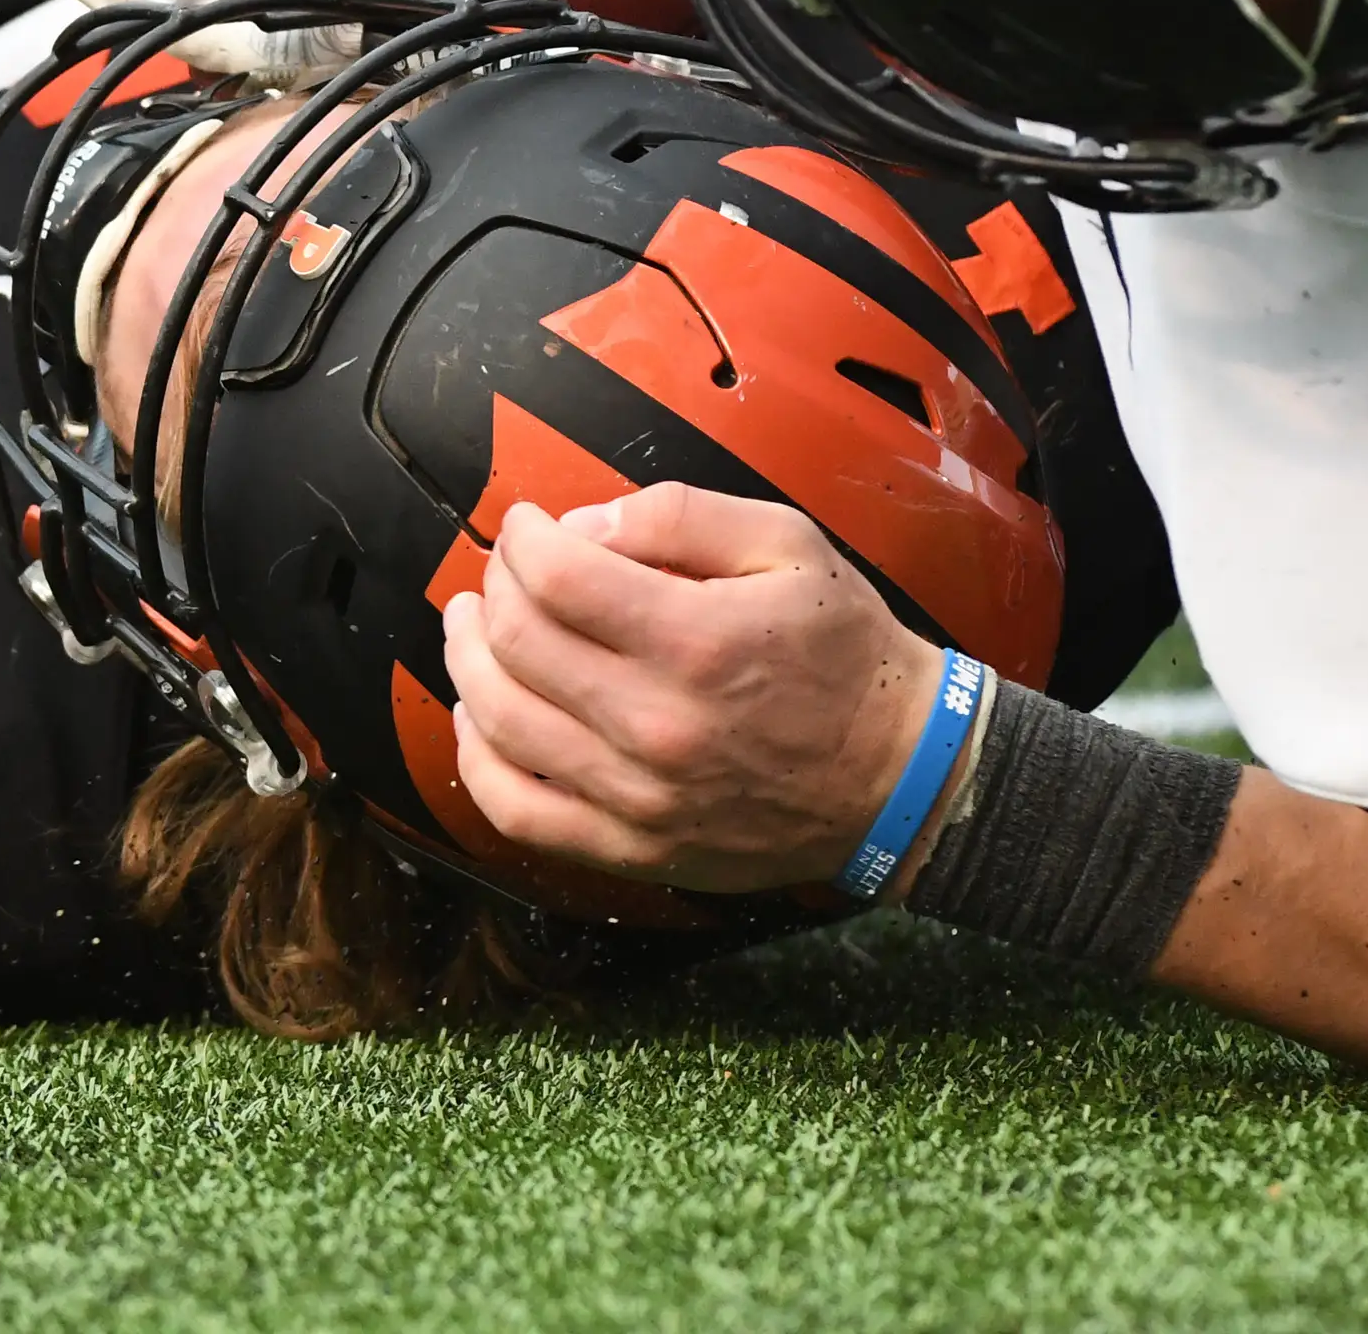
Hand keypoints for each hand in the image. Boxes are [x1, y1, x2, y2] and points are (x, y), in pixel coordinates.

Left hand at [443, 484, 941, 890]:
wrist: (898, 776)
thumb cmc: (845, 655)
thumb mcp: (787, 544)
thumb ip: (678, 517)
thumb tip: (581, 527)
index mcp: (697, 640)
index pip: (556, 577)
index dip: (524, 538)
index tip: (530, 525)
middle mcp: (658, 724)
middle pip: (515, 643)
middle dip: (493, 589)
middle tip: (505, 570)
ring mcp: (639, 798)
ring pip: (500, 723)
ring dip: (469, 661)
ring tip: (474, 625)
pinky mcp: (634, 850)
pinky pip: (517, 811)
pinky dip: (477, 760)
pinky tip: (479, 717)